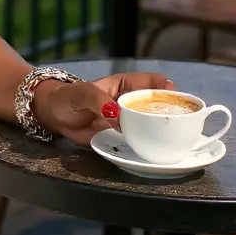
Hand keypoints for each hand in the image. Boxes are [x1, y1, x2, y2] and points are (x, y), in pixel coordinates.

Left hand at [32, 71, 174, 145]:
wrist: (56, 116)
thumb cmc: (69, 97)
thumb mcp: (83, 93)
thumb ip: (100, 101)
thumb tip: (118, 116)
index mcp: (127, 85)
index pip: (153, 82)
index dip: (166, 88)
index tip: (174, 97)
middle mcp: (133, 103)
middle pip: (159, 106)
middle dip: (172, 112)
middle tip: (179, 123)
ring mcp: (130, 121)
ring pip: (155, 125)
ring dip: (164, 131)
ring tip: (175, 138)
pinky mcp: (125, 139)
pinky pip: (143, 142)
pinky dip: (152, 146)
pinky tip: (159, 152)